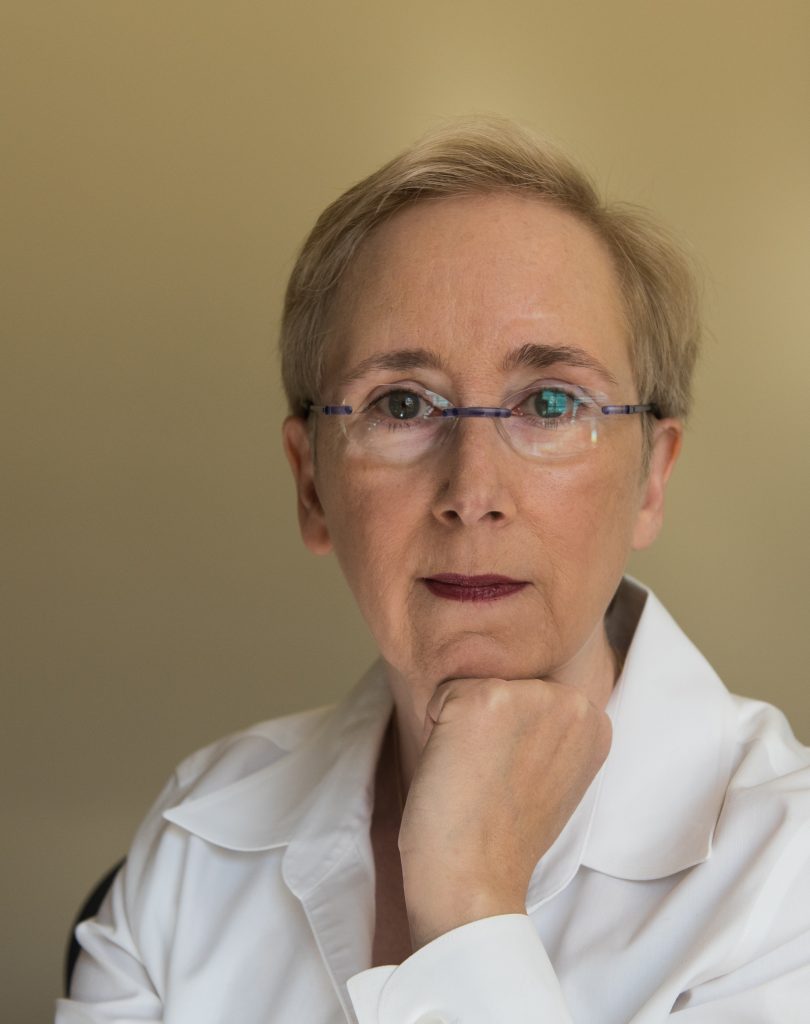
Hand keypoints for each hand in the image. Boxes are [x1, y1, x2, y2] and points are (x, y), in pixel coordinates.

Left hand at [398, 677, 610, 948]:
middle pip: (501, 684)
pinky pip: (441, 694)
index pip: (529, 695)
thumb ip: (548, 732)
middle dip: (486, 728)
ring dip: (460, 729)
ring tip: (478, 779)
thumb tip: (518, 700)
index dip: (508, 739)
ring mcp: (531, 697)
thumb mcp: (552, 777)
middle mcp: (573, 701)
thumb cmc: (503, 838)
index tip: (516, 783)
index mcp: (594, 720)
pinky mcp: (484, 698)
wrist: (476, 883)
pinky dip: (434, 730)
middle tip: (494, 783)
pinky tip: (457, 772)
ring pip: (472, 687)